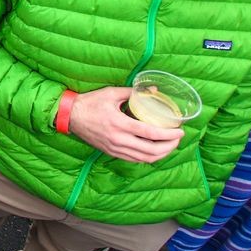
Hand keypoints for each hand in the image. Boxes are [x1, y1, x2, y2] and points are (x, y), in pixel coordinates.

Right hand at [68, 87, 183, 163]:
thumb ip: (133, 92)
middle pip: (151, 150)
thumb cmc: (90, 102)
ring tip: (170, 146)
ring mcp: (115, 148)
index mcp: (119, 124)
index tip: (180, 131)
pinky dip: (148, 157)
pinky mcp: (112, 152)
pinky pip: (135, 160)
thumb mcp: (111, 93)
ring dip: (161, 154)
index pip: (150, 133)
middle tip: (178, 139)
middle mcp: (118, 139)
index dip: (168, 134)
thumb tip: (153, 90)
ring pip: (144, 158)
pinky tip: (154, 151)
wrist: (70, 116)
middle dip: (169, 146)